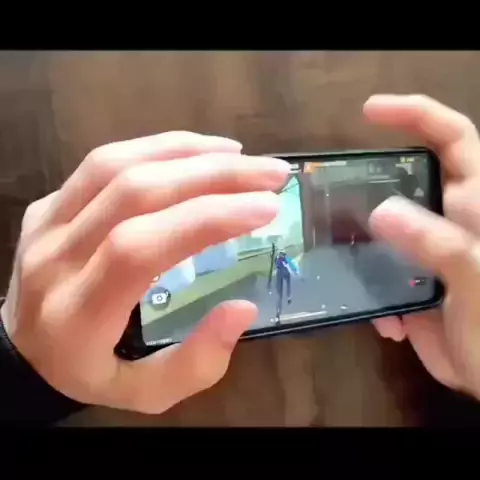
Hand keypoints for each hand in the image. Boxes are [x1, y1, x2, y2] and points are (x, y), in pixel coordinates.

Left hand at [0, 131, 289, 412]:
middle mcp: (55, 258)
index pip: (140, 248)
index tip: (265, 208)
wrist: (19, 352)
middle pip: (134, 195)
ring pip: (115, 165)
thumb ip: (196, 363)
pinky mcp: (47, 204)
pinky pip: (101, 162)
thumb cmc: (89, 373)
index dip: (207, 220)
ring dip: (186, 152)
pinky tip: (197, 151)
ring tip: (239, 155)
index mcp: (78, 313)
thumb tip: (242, 307)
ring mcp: (45, 223)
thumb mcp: (146, 394)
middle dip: (212, 176)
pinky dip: (157, 148)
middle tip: (270, 174)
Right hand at [366, 95, 479, 397]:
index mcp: (474, 205)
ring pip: (379, 229)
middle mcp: (446, 221)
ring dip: (358, 243)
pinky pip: (375, 274)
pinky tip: (386, 321)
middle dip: (367, 183)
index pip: (452, 139)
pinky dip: (372, 294)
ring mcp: (423, 253)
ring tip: (336, 255)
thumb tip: (381, 211)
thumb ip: (439, 244)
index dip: (415, 115)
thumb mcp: (477, 279)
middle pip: (402, 183)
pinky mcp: (407, 283)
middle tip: (328, 193)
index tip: (370, 112)